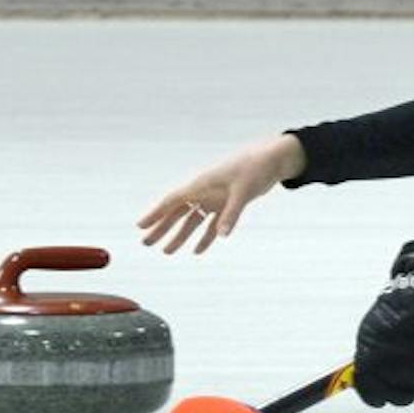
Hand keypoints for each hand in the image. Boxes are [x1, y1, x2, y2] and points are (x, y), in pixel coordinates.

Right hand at [139, 135, 305, 254]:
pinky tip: (198, 251)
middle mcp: (205, 192)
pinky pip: (213, 224)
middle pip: (178, 213)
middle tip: (147, 243)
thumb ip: (231, 214)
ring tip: (168, 251)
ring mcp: (216, 199)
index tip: (140, 226)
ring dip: (181, 236)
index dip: (156, 213)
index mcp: (201, 184)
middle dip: (162, 228)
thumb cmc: (255, 169)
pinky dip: (206, 237)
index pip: (173, 201)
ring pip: (193, 221)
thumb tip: (222, 235)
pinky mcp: (229, 204)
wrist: (272, 161)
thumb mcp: (243, 191)